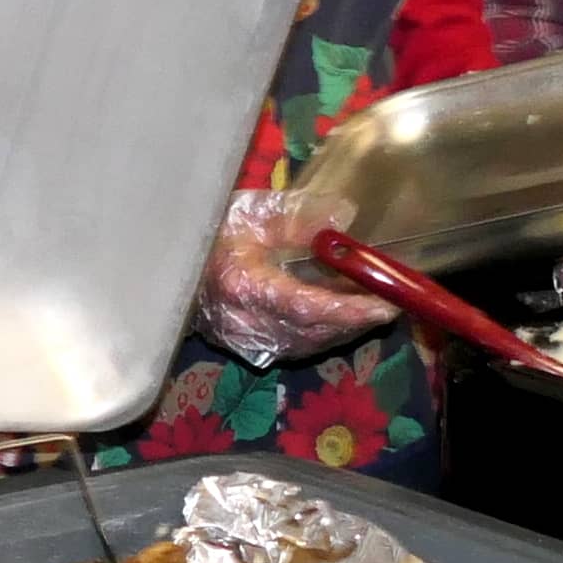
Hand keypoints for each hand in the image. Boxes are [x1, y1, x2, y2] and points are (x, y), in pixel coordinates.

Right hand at [195, 186, 398, 366]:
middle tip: (392, 299)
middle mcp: (246, 322)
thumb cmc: (210, 234)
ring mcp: (247, 340)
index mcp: (243, 285)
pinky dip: (325, 332)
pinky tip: (340, 313)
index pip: (305, 306)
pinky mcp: (250, 348)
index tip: (383, 304)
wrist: (171, 268)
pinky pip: (298, 345)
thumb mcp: (251, 214)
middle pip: (314, 331)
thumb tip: (343, 218)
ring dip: (344, 327)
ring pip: (310, 343)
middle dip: (356, 318)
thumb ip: (297, 217)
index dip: (347, 309)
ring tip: (373, 303)